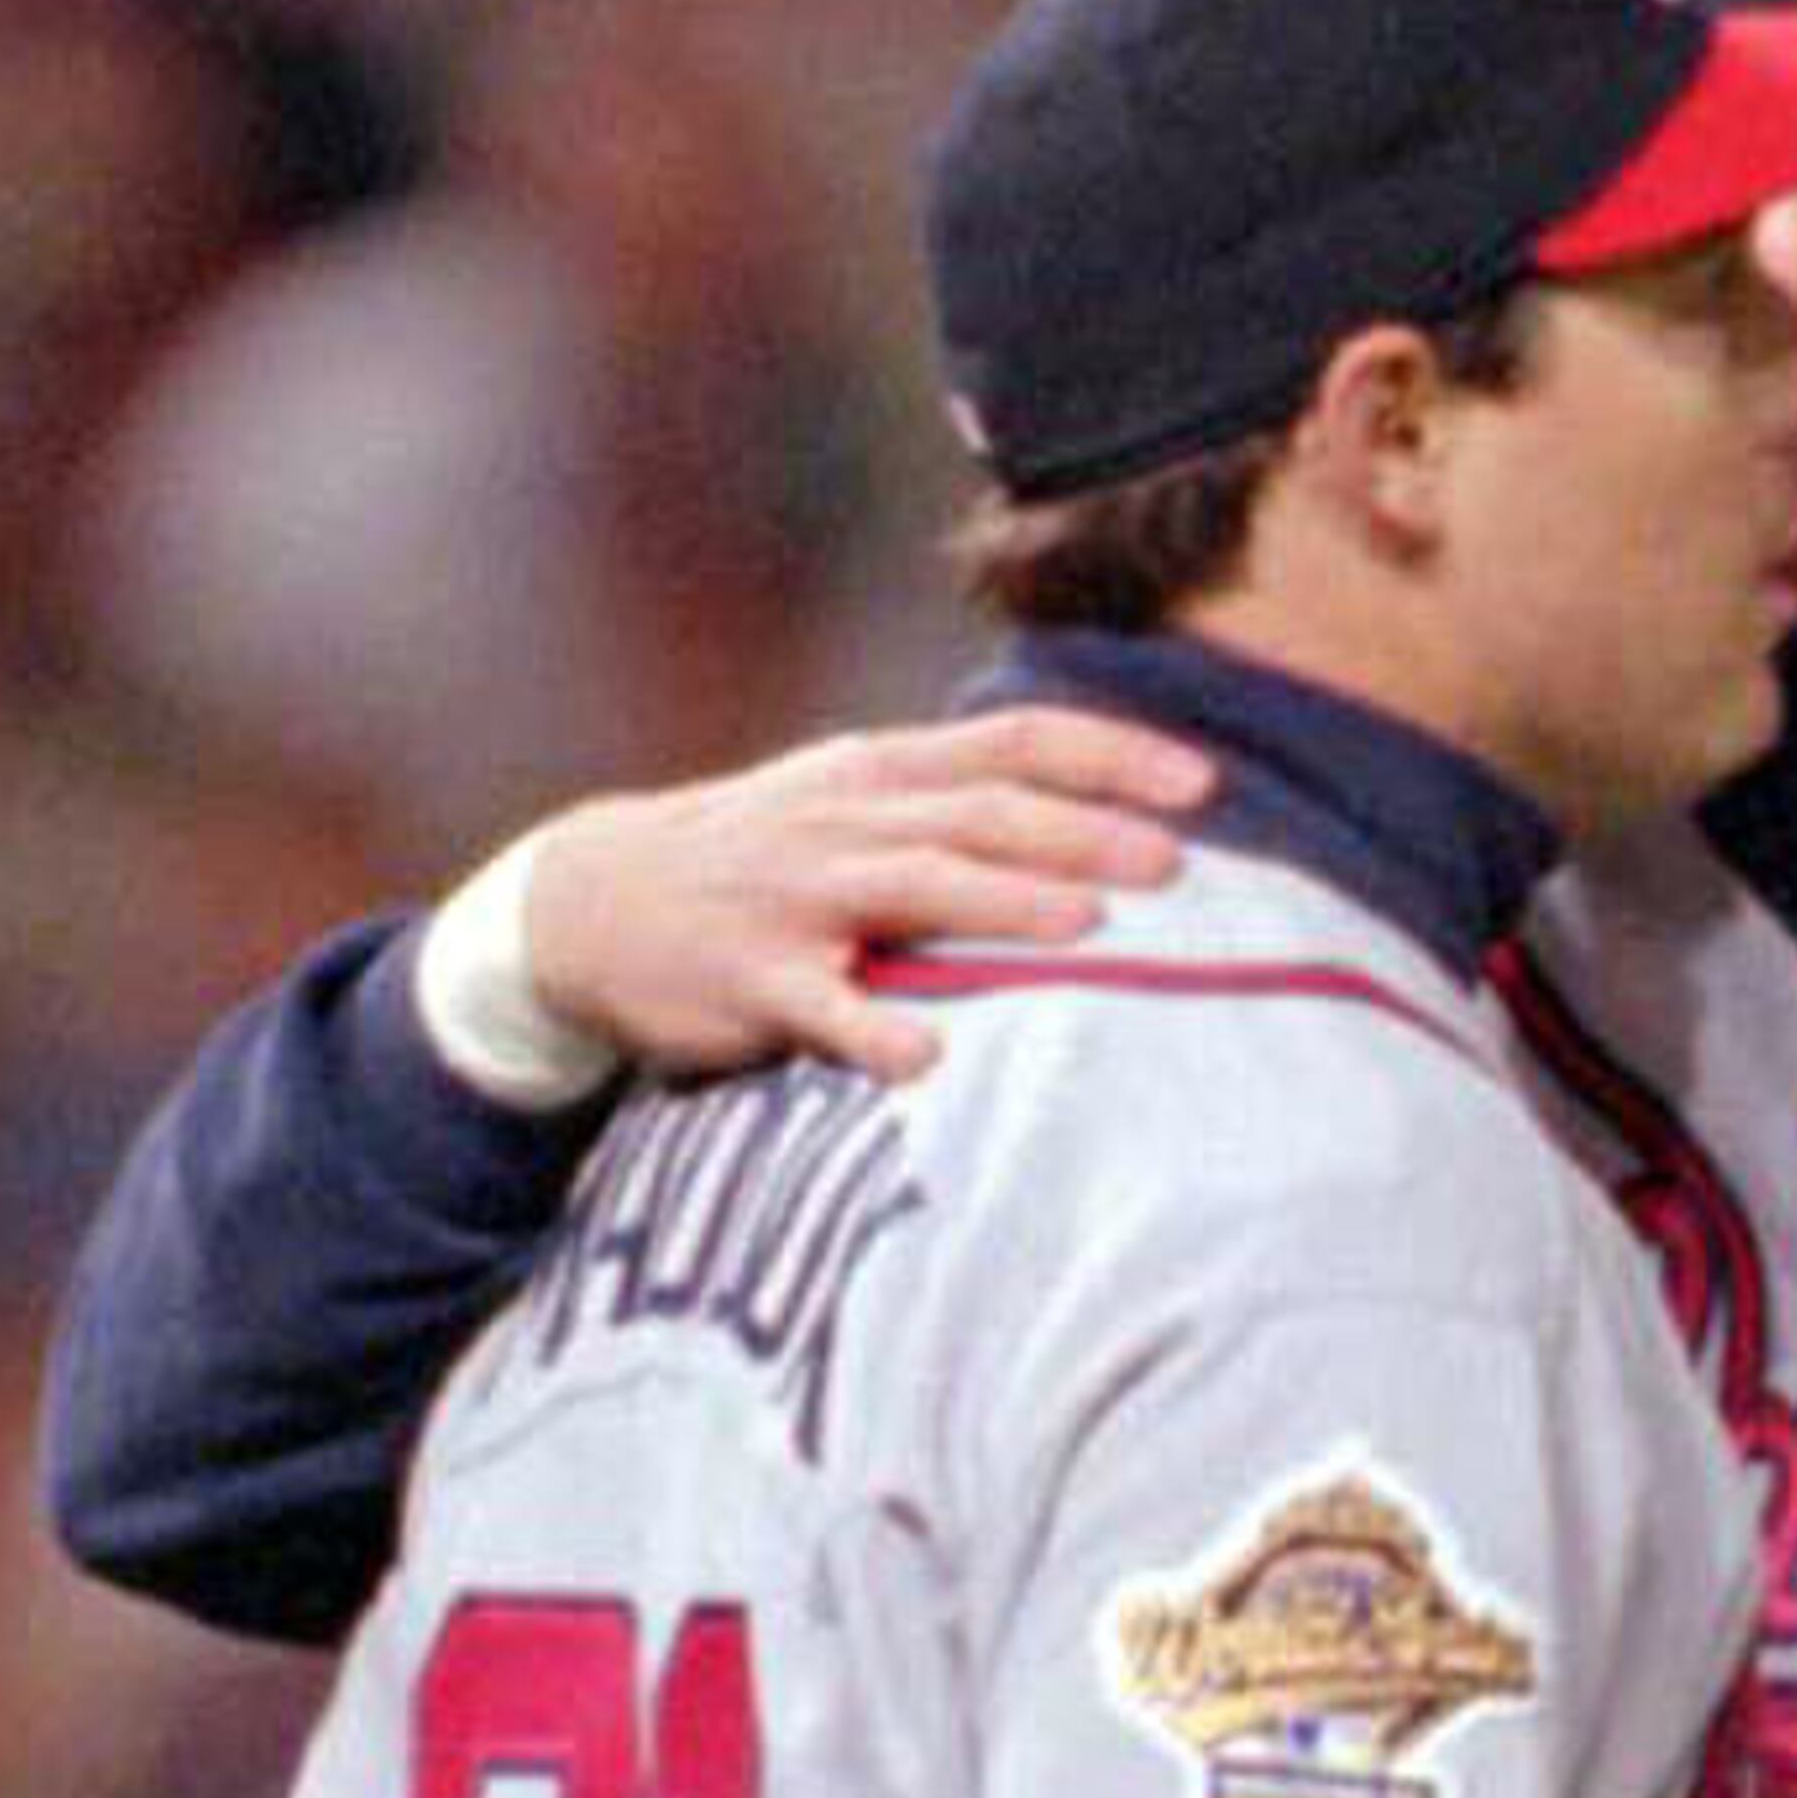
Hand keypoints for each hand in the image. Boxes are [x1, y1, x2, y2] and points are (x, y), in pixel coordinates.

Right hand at [523, 711, 1216, 1083]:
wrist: (593, 900)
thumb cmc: (755, 860)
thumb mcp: (848, 803)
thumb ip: (955, 806)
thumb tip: (1090, 822)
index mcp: (883, 772)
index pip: (1015, 743)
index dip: (1110, 757)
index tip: (1203, 783)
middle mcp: (849, 820)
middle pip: (983, 814)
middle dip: (1082, 834)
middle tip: (1175, 866)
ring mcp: (799, 897)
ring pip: (914, 887)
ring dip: (1004, 904)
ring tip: (1088, 929)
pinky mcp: (751, 978)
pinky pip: (818, 1007)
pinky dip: (871, 1028)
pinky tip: (926, 1055)